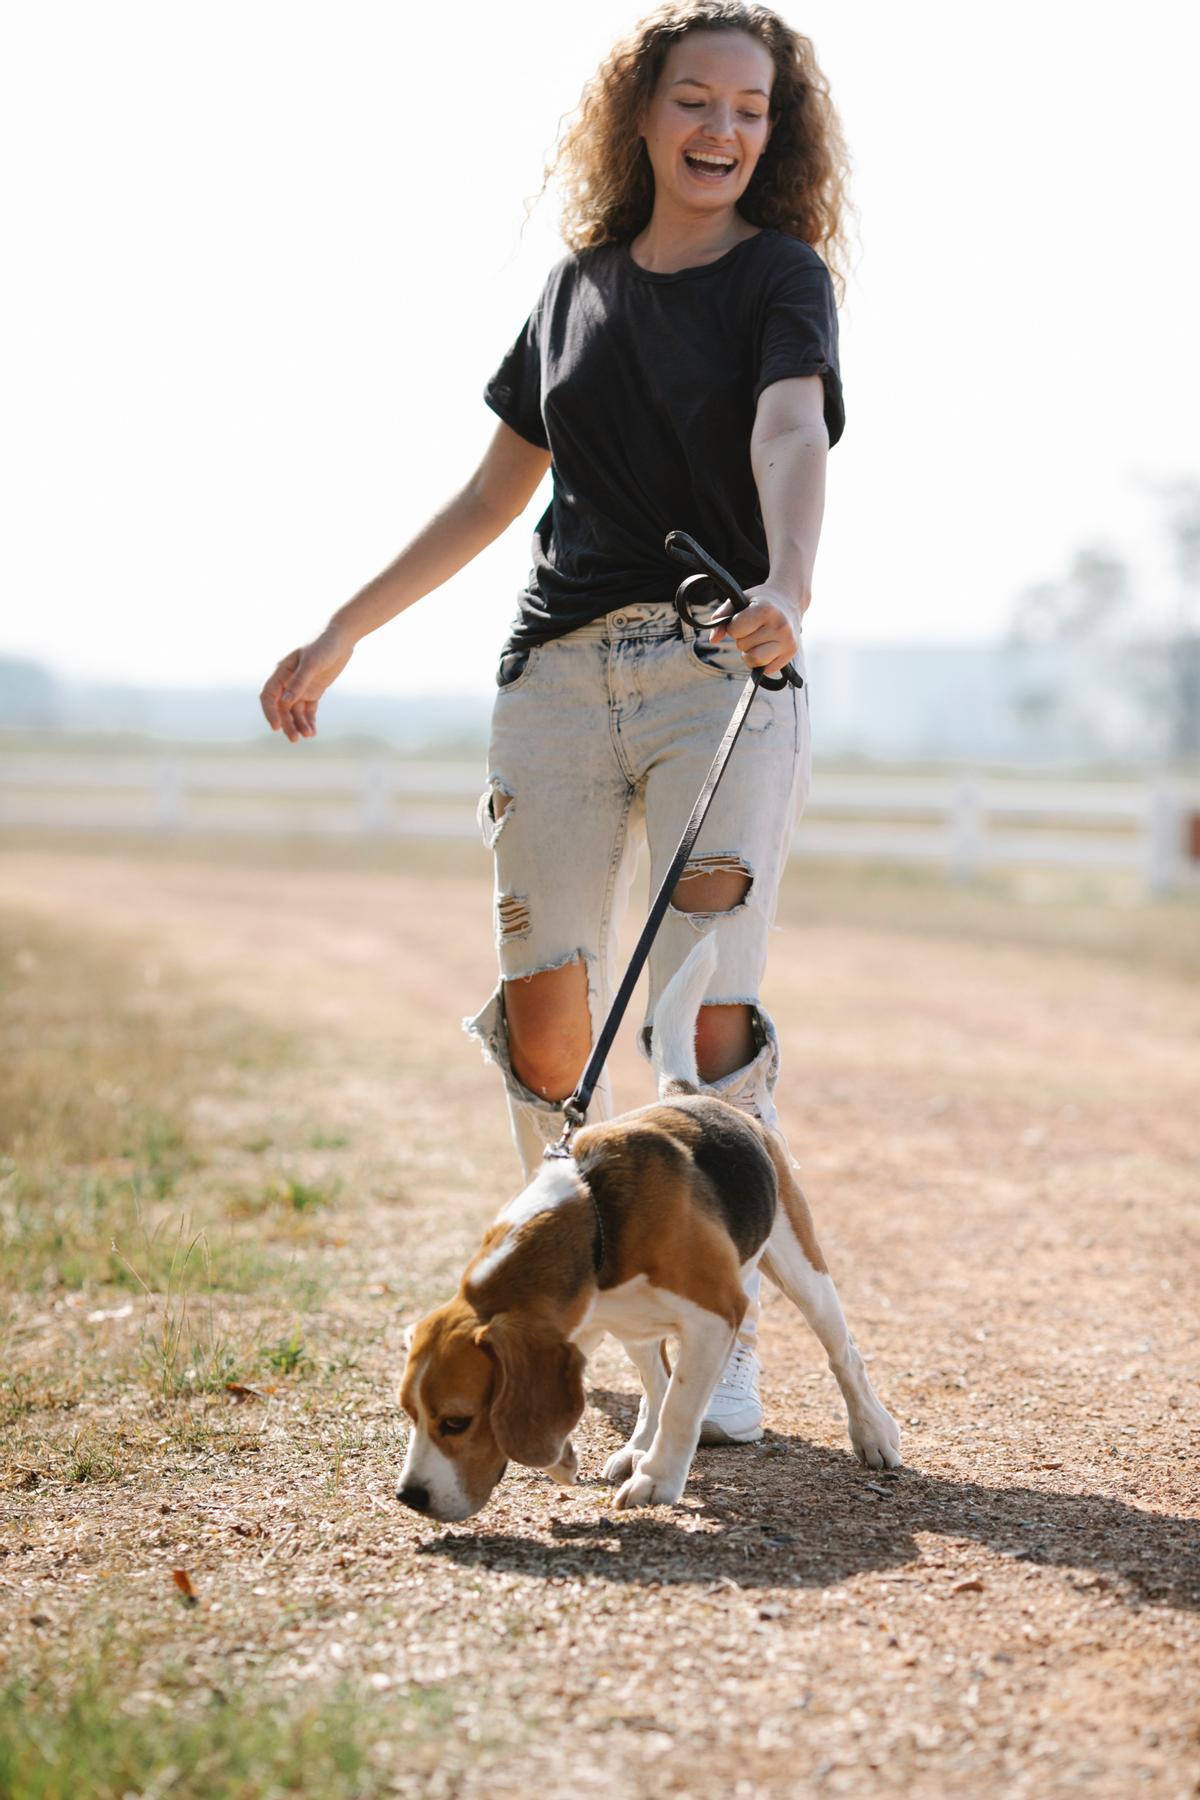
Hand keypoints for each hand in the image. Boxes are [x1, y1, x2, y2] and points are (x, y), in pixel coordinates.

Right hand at [259, 624, 354, 741]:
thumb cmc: (323, 645)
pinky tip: (312, 732)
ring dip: (299, 724)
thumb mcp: (312, 663)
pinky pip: (308, 710)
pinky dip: (309, 721)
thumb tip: (285, 702)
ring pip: (295, 712)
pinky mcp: (314, 690)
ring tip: (308, 736)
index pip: (268, 696)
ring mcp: (301, 687)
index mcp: (281, 672)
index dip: (269, 712)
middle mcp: (288, 681)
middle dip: (287, 724)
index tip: (276, 727)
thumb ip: (299, 682)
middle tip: (295, 739)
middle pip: (281, 708)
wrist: (342, 637)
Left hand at [708, 584, 803, 677]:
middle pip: (744, 646)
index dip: (733, 627)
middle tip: (753, 629)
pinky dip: (762, 662)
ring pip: (755, 661)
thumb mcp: (739, 600)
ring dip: (750, 654)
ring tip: (757, 640)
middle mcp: (779, 626)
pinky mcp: (791, 653)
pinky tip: (766, 647)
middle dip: (743, 639)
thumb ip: (721, 616)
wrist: (789, 599)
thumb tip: (713, 640)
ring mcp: (787, 641)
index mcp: (766, 610)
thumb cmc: (759, 601)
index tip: (742, 619)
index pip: (735, 630)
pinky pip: (767, 669)